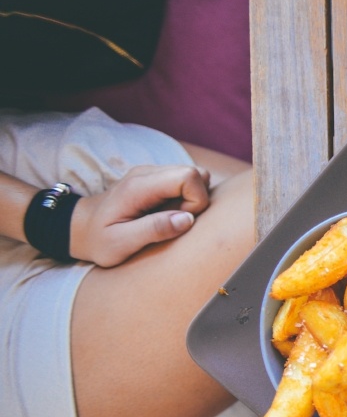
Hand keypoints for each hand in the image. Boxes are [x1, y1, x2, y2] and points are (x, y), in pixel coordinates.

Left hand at [69, 165, 211, 266]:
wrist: (79, 227)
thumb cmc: (98, 240)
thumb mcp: (121, 243)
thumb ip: (154, 230)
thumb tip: (187, 219)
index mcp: (140, 186)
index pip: (188, 177)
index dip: (195, 201)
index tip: (179, 221)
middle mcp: (148, 172)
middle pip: (196, 173)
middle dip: (196, 201)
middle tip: (173, 220)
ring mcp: (152, 173)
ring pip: (195, 176)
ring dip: (192, 200)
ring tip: (168, 218)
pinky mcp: (156, 178)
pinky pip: (186, 182)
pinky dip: (185, 198)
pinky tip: (165, 212)